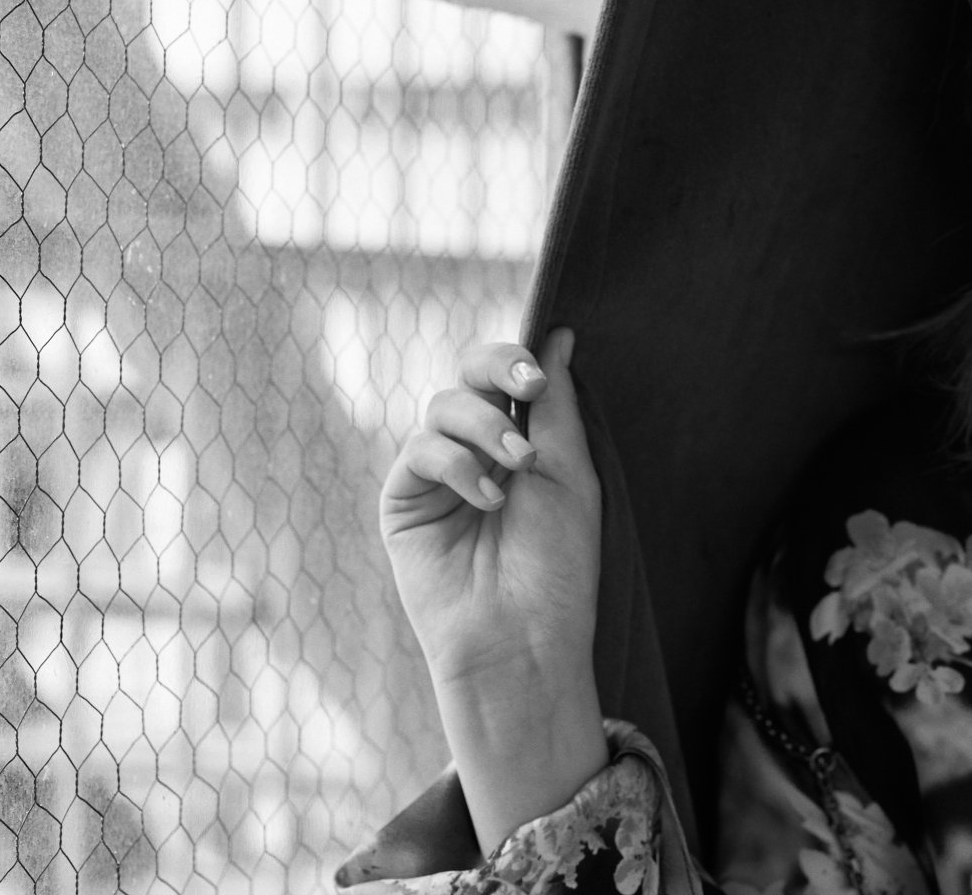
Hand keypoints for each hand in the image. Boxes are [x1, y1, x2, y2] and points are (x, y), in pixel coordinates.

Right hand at [381, 328, 601, 691]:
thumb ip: (557, 404)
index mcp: (521, 441)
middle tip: (527, 386)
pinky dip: (457, 464)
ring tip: (517, 467)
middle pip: (468, 374)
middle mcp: (475, 451)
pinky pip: (420, 450)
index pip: (507, 375)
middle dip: (497, 367)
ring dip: (485, 426)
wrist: (523, 637)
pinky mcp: (403, 500)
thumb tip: (559, 334)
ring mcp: (437, 474)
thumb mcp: (567, 473)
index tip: (541, 376)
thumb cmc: (556, 564)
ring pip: (444, 406)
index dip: (517, 360)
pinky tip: (485, 499)